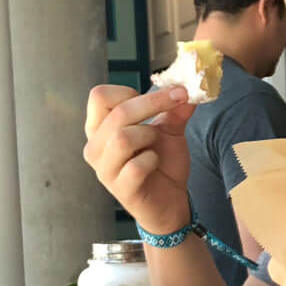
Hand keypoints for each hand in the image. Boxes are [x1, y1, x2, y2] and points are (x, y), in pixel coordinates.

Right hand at [82, 84, 193, 236]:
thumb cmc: (162, 163)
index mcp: (100, 128)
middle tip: (181, 98)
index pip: (99, 96)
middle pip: (117, 113)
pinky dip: (151, 160)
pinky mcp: (122, 189)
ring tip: (156, 144)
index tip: (160, 96)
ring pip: (121, 138)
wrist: (170, 202)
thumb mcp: (169, 130)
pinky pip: (135, 167)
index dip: (130, 91)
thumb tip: (190, 83)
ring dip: (148, 135)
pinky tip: (155, 163)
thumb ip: (175, 108)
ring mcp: (105, 170)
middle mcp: (96, 147)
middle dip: (154, 102)